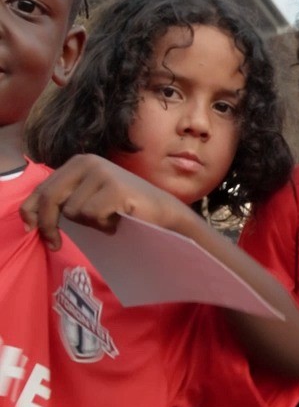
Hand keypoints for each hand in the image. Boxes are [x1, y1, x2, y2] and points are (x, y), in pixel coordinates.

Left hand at [21, 154, 191, 249]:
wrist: (162, 213)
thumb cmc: (122, 210)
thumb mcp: (86, 200)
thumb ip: (62, 201)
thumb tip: (30, 218)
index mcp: (77, 162)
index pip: (42, 188)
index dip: (31, 211)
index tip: (31, 230)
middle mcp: (87, 162)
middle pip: (51, 198)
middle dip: (49, 224)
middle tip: (55, 244)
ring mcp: (102, 173)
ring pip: (73, 211)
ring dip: (89, 223)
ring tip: (108, 219)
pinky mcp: (114, 188)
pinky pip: (92, 215)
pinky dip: (104, 225)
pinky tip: (118, 219)